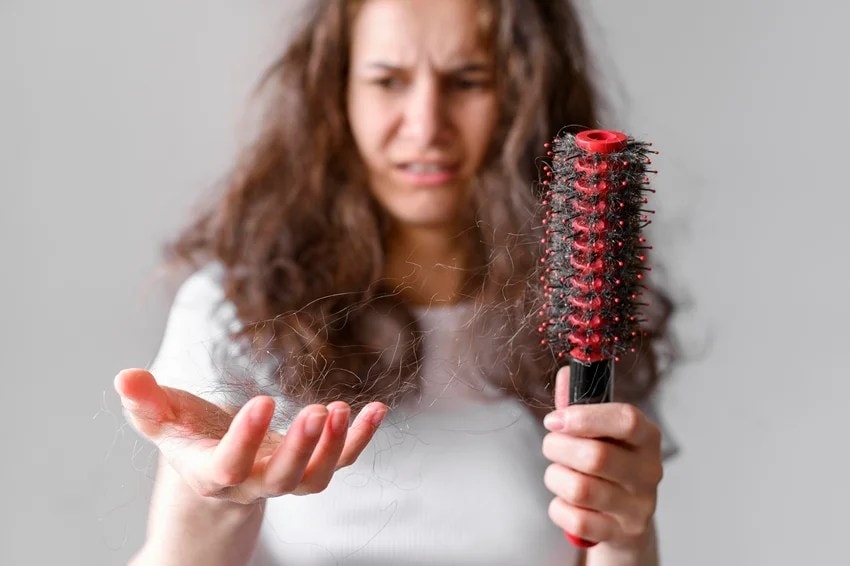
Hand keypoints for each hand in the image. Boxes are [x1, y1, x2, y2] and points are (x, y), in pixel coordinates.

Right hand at [114, 368, 386, 504]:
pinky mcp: (310, 467)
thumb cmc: (188, 441)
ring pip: (315, 478)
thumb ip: (145, 403)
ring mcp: (286, 479)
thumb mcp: (163, 423)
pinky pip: (341, 461)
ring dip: (335, 447)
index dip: (246, 440)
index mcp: (212, 472)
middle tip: (318, 412)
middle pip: (282, 479)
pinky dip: (360, 439)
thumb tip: (124, 376)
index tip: (263, 400)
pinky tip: (377, 409)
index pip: (229, 465)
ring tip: (343, 409)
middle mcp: (252, 483)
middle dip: (301, 449)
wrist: (216, 473)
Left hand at [541, 367, 662, 549]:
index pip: (627, 420)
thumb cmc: (608, 465)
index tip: (555, 419)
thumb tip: (566, 372)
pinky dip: (558, 508)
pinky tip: (565, 501)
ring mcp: (638, 507)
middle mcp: (649, 472)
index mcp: (647, 438)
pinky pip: (575, 520)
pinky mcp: (621, 534)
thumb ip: (580, 403)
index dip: (585, 417)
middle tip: (551, 445)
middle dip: (558, 448)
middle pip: (596, 457)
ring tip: (558, 473)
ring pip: (580, 489)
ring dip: (555, 477)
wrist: (624, 521)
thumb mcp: (599, 432)